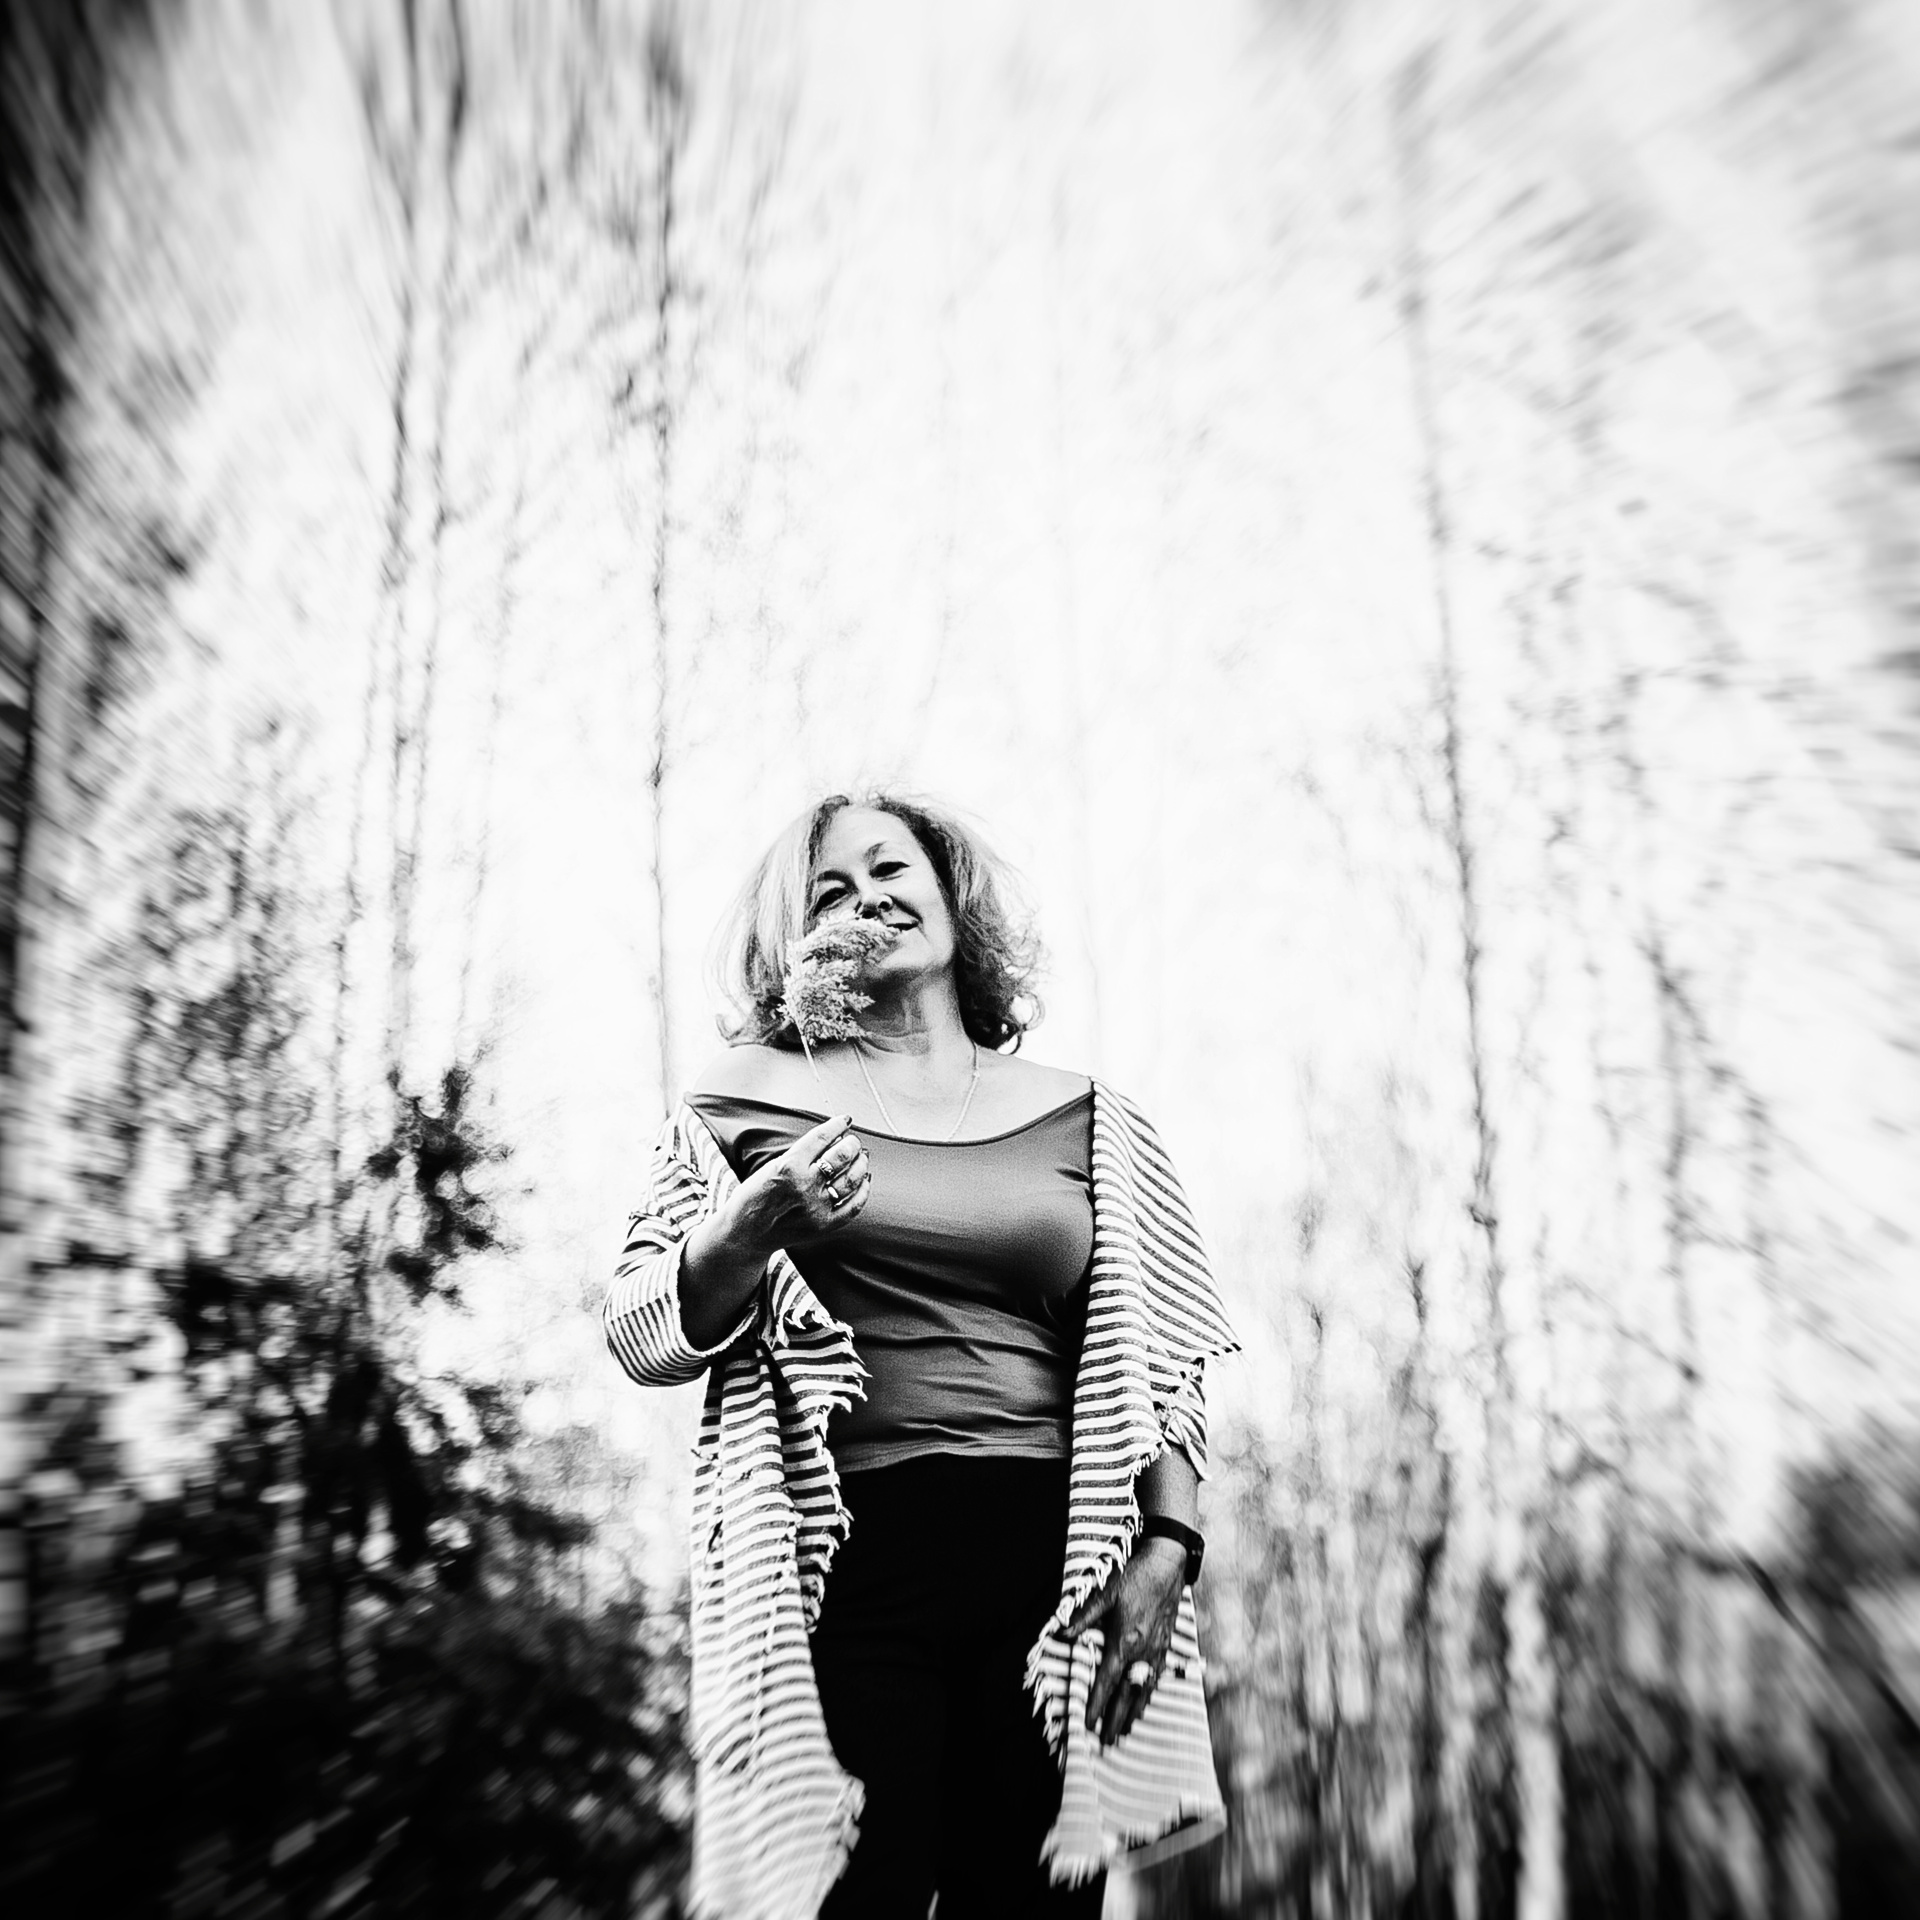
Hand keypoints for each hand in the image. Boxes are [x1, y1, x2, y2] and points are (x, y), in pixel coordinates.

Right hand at [729, 1113, 869, 1254]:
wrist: (746, 1233)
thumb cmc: (755, 1196)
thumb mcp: (771, 1166)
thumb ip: (801, 1154)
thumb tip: (834, 1138)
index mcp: (789, 1166)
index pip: (822, 1137)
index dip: (837, 1125)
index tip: (845, 1120)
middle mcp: (805, 1186)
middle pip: (842, 1156)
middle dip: (852, 1144)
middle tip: (853, 1141)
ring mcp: (816, 1208)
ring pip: (852, 1179)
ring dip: (861, 1164)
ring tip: (861, 1157)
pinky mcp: (823, 1226)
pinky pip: (853, 1206)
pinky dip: (863, 1191)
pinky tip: (864, 1181)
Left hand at [1063, 1534, 1186, 1746]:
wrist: (1167, 1564)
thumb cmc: (1134, 1576)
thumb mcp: (1104, 1593)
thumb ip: (1083, 1617)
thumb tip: (1061, 1633)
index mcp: (1123, 1642)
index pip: (1106, 1682)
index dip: (1095, 1705)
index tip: (1087, 1724)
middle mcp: (1141, 1652)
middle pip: (1127, 1695)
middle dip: (1116, 1719)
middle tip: (1107, 1741)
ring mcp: (1156, 1650)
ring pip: (1144, 1690)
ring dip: (1134, 1712)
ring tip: (1126, 1730)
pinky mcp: (1165, 1644)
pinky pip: (1156, 1678)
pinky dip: (1149, 1694)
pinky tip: (1145, 1700)